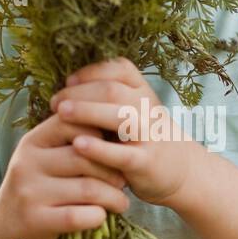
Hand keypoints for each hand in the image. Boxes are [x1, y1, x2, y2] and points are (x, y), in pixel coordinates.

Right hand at [0, 108, 130, 238]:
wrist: (2, 231)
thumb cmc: (36, 190)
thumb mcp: (43, 160)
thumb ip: (70, 144)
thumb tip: (118, 129)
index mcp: (32, 142)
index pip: (72, 122)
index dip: (100, 134)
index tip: (114, 150)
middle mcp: (27, 163)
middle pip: (85, 157)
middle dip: (113, 170)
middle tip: (123, 182)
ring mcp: (29, 192)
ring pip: (88, 188)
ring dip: (113, 197)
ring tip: (120, 202)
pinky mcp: (36, 221)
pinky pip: (79, 216)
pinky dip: (98, 217)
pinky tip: (101, 216)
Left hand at [48, 57, 202, 207]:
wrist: (181, 170)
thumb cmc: (143, 137)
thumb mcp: (134, 110)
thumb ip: (108, 98)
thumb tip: (66, 88)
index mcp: (143, 91)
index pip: (119, 68)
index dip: (91, 71)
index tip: (68, 81)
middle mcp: (148, 108)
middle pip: (113, 90)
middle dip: (80, 92)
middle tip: (55, 102)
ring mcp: (149, 135)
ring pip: (120, 116)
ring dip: (87, 112)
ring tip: (61, 114)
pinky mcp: (146, 162)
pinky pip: (122, 154)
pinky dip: (99, 149)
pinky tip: (78, 145)